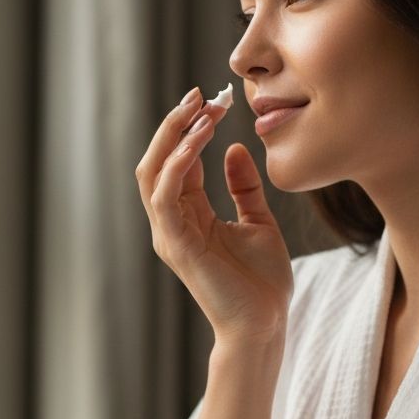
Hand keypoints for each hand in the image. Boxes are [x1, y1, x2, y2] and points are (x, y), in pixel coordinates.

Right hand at [135, 87, 292, 344]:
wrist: (265, 324)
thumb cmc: (262, 282)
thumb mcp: (259, 222)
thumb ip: (243, 188)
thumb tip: (235, 148)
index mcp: (190, 214)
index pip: (180, 161)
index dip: (193, 127)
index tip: (215, 101)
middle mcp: (172, 221)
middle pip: (157, 160)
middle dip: (176, 124)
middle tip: (199, 95)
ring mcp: (170, 233)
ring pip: (153, 173)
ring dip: (173, 137)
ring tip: (199, 111)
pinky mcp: (176, 245)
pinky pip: (165, 197)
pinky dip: (177, 165)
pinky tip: (199, 141)